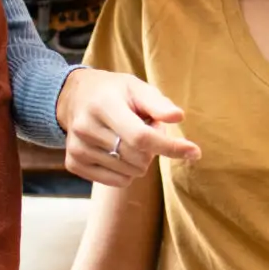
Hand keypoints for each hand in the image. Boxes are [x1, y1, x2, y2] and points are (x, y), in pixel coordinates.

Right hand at [56, 67, 201, 187]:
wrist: (73, 98)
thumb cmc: (114, 92)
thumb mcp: (136, 87)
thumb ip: (158, 103)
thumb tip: (178, 117)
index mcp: (103, 105)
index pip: (141, 136)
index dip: (169, 146)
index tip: (194, 152)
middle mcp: (86, 127)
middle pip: (138, 157)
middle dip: (153, 148)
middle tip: (144, 128)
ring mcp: (78, 148)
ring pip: (130, 173)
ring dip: (139, 159)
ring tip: (127, 136)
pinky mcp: (74, 164)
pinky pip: (117, 182)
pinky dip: (126, 171)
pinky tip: (117, 150)